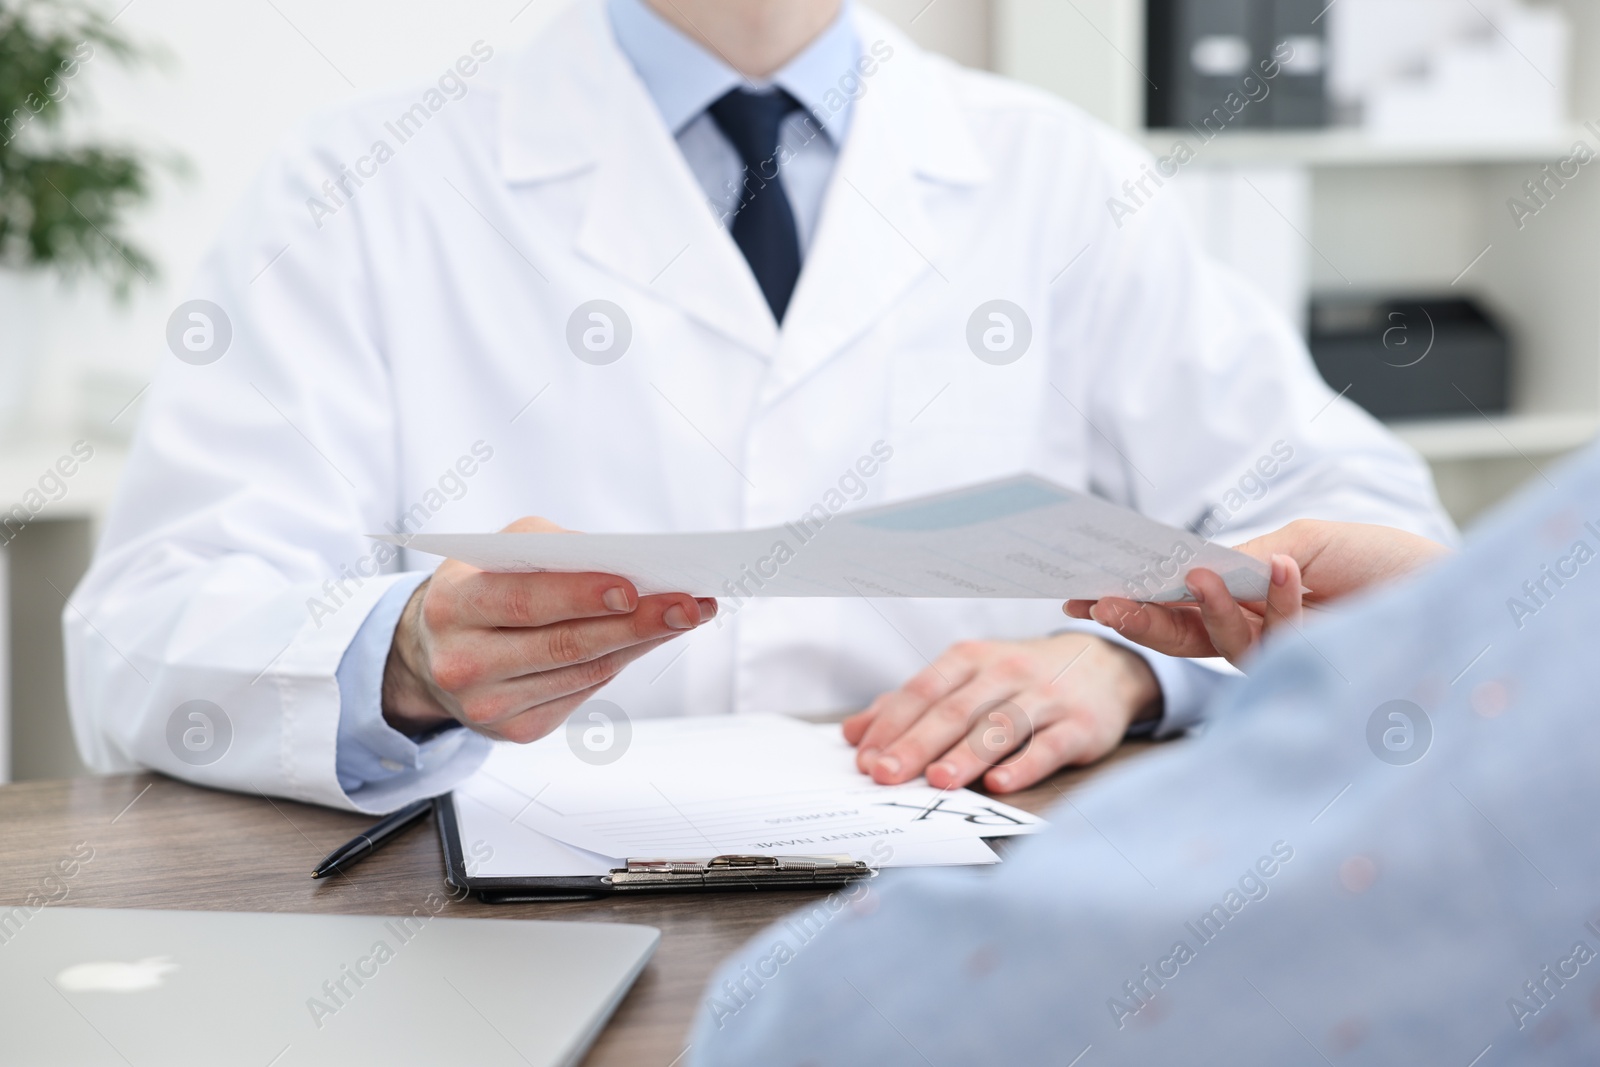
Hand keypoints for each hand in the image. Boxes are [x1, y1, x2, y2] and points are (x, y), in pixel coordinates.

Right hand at [382, 517, 714, 742]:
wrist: (434, 652)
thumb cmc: (479, 588)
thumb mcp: (497, 551)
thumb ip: (550, 548)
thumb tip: (620, 563)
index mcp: (452, 606)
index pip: (525, 601)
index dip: (580, 595)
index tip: (632, 587)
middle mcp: (463, 662)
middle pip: (564, 644)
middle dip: (634, 623)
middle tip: (686, 604)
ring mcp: (487, 706)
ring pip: (581, 672)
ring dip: (639, 643)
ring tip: (684, 617)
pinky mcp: (514, 730)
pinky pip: (579, 693)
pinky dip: (618, 664)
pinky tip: (645, 641)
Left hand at [841, 634, 1160, 793]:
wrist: (1104, 666)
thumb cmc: (1019, 679)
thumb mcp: (966, 679)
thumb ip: (910, 705)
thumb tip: (853, 733)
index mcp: (970, 660)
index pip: (923, 691)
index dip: (892, 724)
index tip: (866, 758)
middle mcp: (1005, 672)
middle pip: (955, 710)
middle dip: (918, 744)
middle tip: (886, 774)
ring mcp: (1045, 697)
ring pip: (1000, 726)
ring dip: (966, 755)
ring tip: (937, 780)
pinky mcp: (1080, 725)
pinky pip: (1049, 745)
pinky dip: (1024, 765)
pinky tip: (1000, 785)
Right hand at [1064, 519, 1448, 667]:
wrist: (1456, 594)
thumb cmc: (1383, 564)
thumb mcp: (1305, 541)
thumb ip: (1248, 558)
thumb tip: (1190, 571)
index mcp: (1243, 603)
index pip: (1173, 606)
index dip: (1129, 601)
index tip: (1082, 592)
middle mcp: (1254, 634)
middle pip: (1178, 633)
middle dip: (1138, 618)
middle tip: (1100, 602)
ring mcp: (1281, 656)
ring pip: (1220, 641)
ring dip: (1203, 606)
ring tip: (1191, 572)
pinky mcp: (1313, 668)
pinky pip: (1280, 640)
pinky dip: (1281, 599)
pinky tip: (1284, 566)